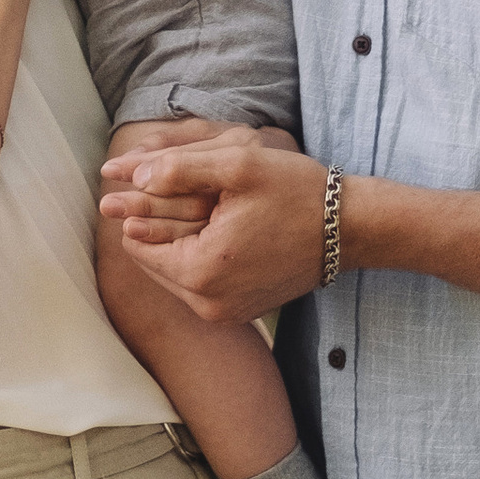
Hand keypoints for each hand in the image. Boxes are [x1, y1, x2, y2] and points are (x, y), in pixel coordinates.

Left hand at [98, 124, 326, 319]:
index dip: (132, 207)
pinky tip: (210, 225)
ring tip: (185, 203)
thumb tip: (132, 176)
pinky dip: (196, 253)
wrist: (348, 229)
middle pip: (152, 259)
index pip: (135, 242)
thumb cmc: (295, 192)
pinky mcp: (240, 311)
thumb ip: (177, 167)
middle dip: (152, 222)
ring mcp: (225, 314)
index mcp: (202, 273)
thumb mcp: (236, 164)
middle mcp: (209, 305)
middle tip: (150, 185)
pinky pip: (199, 282)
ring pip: (173, 271)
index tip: (131, 179)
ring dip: (174, 238)